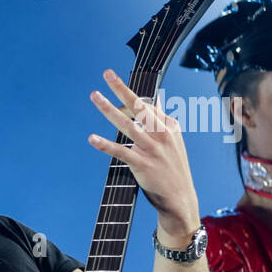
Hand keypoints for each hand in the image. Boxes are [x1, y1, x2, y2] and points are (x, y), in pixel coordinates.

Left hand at [88, 69, 200, 239]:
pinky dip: (105, 145)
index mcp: (169, 126)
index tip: (114, 77)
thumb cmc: (173, 168)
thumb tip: (155, 100)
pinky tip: (92, 138)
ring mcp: (151, 148)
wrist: (180, 198)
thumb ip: (162, 120)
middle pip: (139, 106)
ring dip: (108, 109)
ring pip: (127, 124)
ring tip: (95, 96)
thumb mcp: (173, 140)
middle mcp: (161, 134)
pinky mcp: (141, 164)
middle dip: (122, 89)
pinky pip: (120, 151)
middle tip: (107, 74)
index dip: (130, 92)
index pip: (148, 104)